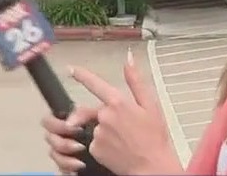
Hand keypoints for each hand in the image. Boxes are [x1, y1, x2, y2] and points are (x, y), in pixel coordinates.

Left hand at [42, 47, 180, 174]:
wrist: (152, 167)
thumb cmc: (154, 138)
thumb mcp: (151, 106)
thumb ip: (136, 81)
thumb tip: (128, 60)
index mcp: (118, 103)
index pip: (95, 84)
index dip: (82, 75)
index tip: (71, 69)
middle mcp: (105, 116)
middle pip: (92, 110)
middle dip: (99, 115)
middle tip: (121, 127)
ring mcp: (98, 133)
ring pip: (94, 127)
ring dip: (104, 131)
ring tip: (123, 140)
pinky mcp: (95, 148)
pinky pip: (94, 142)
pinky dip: (103, 144)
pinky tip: (117, 149)